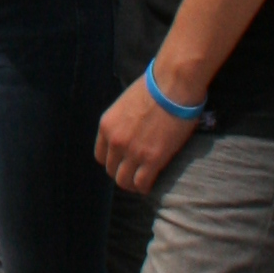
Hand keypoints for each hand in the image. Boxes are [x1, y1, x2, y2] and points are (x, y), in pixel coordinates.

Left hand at [95, 67, 202, 194]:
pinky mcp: (152, 159)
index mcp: (106, 125)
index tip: (123, 162)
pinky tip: (151, 184)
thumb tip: (129, 131)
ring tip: (143, 182)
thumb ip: (122, 121)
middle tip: (135, 172)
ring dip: (132, 183)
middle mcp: (115, 141)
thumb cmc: (154, 87)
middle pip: (111, 170)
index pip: (100, 155)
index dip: (113, 161)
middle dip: (122, 173)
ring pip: (124, 181)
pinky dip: (145, 187)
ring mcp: (132, 151)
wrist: (173, 85)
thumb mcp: (126, 103)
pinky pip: (142, 183)